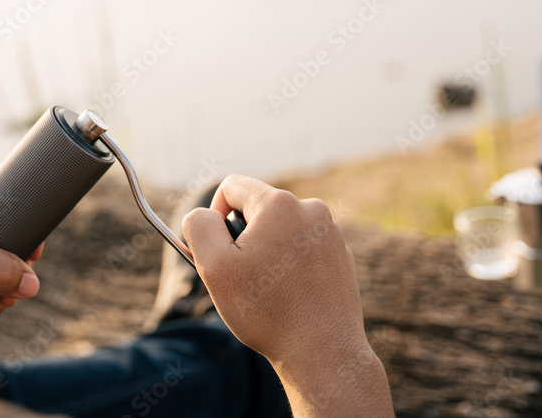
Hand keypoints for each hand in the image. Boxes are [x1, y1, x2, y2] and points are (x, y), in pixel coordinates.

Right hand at [182, 175, 392, 417]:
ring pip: (283, 230)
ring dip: (269, 251)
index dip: (215, 214)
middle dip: (244, 236)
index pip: (232, 187)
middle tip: (242, 277)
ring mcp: (331, 234)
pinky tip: (292, 297)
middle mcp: (311, 210)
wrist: (324, 353)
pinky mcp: (342, 257)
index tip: (218, 247)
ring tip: (270, 291)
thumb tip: (203, 215)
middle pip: (259, 208)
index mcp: (279, 204)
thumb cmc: (266, 310)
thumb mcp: (214, 266)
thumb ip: (199, 226)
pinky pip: (304, 248)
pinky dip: (292, 266)